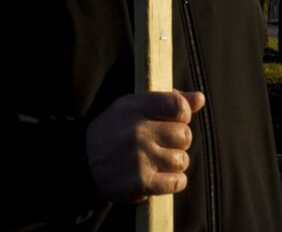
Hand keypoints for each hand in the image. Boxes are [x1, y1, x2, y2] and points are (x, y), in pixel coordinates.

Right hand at [85, 90, 205, 202]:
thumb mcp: (132, 106)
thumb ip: (168, 100)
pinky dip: (173, 181)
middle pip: (185, 135)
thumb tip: (200, 99)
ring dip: (174, 162)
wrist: (82, 161)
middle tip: (161, 143)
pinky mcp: (141, 182)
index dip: (182, 115)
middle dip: (178, 141)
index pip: (179, 106)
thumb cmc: (113, 130)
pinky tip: (160, 175)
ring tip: (157, 160)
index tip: (173, 120)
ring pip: (182, 160)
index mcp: (135, 106)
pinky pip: (178, 181)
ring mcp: (140, 157)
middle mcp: (138, 130)